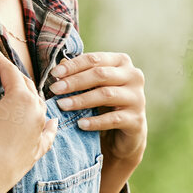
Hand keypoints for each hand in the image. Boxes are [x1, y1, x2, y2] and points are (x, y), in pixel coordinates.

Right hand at [0, 44, 56, 192]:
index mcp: (21, 98)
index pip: (10, 72)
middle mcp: (36, 113)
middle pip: (27, 87)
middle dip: (13, 75)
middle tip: (1, 67)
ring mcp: (39, 133)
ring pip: (39, 107)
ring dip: (29, 97)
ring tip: (18, 90)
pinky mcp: (37, 151)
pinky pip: (47, 134)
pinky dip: (48, 125)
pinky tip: (51, 121)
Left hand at [49, 51, 146, 167]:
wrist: (123, 134)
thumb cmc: (105, 104)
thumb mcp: (93, 87)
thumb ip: (80, 74)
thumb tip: (60, 64)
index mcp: (122, 62)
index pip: (95, 59)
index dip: (73, 65)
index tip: (54, 73)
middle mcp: (133, 76)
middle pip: (101, 75)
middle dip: (75, 81)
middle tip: (55, 89)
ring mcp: (137, 98)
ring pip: (106, 95)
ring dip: (81, 100)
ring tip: (63, 105)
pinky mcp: (136, 119)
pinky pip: (113, 119)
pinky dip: (95, 122)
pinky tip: (80, 124)